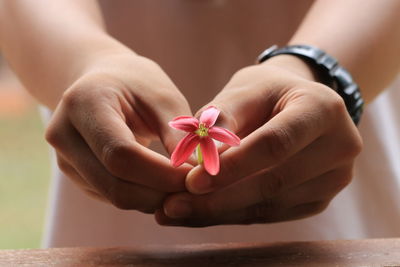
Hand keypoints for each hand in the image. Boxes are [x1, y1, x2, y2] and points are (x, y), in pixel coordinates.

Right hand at [45, 52, 192, 212]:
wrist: (104, 83)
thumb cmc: (138, 84)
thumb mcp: (163, 96)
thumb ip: (179, 133)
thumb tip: (197, 173)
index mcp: (84, 104)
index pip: (120, 153)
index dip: (161, 173)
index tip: (195, 177)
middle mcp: (64, 135)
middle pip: (114, 184)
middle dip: (160, 193)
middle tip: (194, 188)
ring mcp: (65, 159)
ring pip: (113, 196)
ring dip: (153, 199)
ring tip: (182, 185)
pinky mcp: (75, 175)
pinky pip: (111, 197)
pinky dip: (142, 197)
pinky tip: (162, 184)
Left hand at [158, 55, 362, 225]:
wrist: (296, 104)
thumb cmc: (265, 92)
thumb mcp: (244, 90)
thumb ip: (221, 117)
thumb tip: (197, 158)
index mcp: (323, 109)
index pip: (275, 144)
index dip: (232, 166)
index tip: (190, 181)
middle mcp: (340, 146)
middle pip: (274, 181)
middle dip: (219, 197)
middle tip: (173, 205)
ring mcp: (335, 178)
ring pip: (270, 205)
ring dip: (220, 212)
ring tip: (177, 211)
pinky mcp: (319, 199)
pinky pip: (272, 214)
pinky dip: (234, 214)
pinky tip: (202, 213)